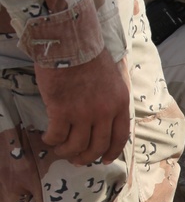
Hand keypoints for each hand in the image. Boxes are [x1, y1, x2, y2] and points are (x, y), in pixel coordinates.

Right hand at [36, 50, 130, 165]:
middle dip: (87, 157)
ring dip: (67, 151)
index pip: (120, 136)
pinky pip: (57, 135)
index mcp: (119, 103)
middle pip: (98, 146)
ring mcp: (83, 113)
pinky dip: (52, 140)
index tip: (105, 159)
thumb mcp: (113, 79)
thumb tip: (104, 118)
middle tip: (77, 159)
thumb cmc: (89, 55)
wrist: (71, 42)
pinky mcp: (61, 110)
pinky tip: (48, 138)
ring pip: (76, 145)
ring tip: (60, 149)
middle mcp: (104, 112)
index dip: (112, 152)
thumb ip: (112, 99)